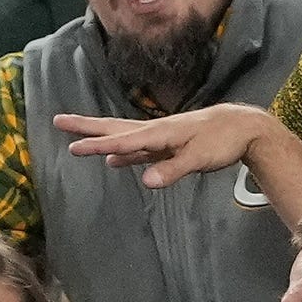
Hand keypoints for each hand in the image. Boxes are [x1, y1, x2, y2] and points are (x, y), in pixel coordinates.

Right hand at [52, 104, 276, 186]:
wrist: (243, 127)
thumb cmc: (224, 141)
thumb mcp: (200, 158)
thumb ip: (173, 170)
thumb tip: (146, 181)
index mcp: (159, 133)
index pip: (122, 141)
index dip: (97, 146)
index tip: (73, 147)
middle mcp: (154, 131)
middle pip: (113, 129)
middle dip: (86, 127)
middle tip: (58, 120)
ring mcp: (158, 138)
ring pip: (121, 136)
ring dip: (98, 137)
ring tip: (75, 138)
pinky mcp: (166, 146)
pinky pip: (136, 149)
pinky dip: (121, 153)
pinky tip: (111, 160)